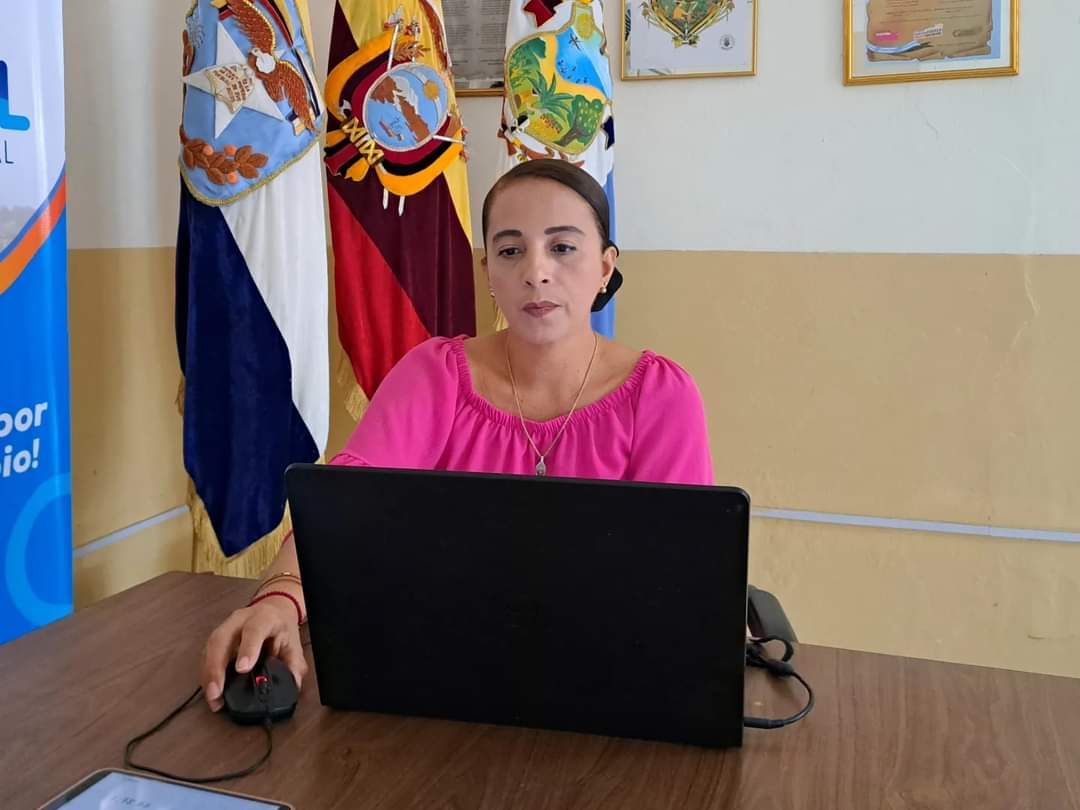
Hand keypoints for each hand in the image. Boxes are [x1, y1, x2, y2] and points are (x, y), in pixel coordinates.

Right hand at [200, 597, 307, 711]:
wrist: (272, 610)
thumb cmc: (281, 627)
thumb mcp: (293, 643)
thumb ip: (294, 664)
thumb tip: (293, 685)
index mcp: (264, 618)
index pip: (254, 630)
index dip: (247, 649)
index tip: (242, 669)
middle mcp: (240, 620)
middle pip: (221, 639)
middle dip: (215, 667)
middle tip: (216, 692)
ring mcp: (226, 627)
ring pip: (210, 647)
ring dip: (208, 674)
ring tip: (213, 697)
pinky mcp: (217, 637)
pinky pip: (206, 655)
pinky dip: (207, 674)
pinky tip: (211, 690)